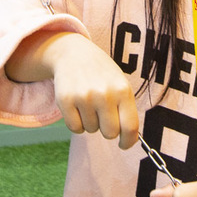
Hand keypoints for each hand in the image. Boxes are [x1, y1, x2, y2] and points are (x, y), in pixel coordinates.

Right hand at [7, 31, 138, 148]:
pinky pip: (75, 128)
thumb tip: (129, 138)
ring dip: (91, 121)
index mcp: (123, 90)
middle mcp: (105, 94)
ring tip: (89, 102)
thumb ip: (126, 109)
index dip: (128, 141)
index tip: (123, 144)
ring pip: (91, 130)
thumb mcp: (120, 84)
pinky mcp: (65, 100)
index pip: (130, 127)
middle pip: (110, 133)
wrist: (74, 53)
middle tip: (103, 115)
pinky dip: (77, 122)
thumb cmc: (102, 74)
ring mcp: (84, 97)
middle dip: (107, 129)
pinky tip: (77, 107)